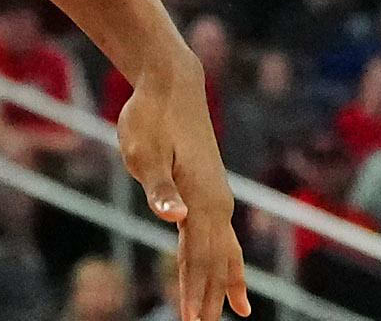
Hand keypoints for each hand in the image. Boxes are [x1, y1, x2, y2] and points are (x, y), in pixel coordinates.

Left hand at [113, 65, 247, 320]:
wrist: (171, 83)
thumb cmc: (151, 115)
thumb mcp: (144, 150)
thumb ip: (159, 186)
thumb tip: (174, 218)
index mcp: (200, 198)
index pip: (200, 257)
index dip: (196, 291)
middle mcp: (216, 202)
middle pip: (215, 260)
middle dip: (209, 296)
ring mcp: (216, 197)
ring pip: (224, 250)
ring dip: (224, 282)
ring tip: (237, 312)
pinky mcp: (209, 190)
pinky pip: (222, 234)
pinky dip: (229, 259)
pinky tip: (230, 273)